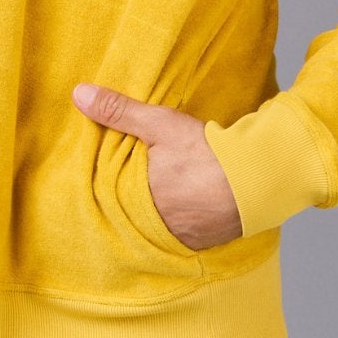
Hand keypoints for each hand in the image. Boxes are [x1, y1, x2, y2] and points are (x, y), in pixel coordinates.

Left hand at [71, 81, 243, 249]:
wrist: (258, 180)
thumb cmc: (206, 153)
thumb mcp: (159, 124)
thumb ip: (118, 111)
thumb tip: (79, 94)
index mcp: (134, 201)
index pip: (108, 194)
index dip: (109, 181)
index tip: (112, 170)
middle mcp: (154, 226)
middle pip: (133, 211)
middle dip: (132, 198)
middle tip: (139, 181)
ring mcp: (179, 237)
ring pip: (157, 224)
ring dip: (157, 211)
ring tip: (162, 194)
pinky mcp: (202, 243)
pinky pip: (182, 234)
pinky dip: (181, 221)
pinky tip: (185, 207)